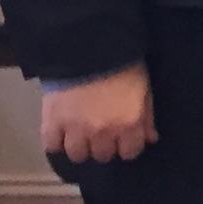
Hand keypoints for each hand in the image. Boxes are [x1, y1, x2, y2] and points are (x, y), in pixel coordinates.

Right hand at [41, 65, 155, 164]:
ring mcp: (75, 130)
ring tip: (81, 133)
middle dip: (104, 146)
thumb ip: (147, 116)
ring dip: (81, 146)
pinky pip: (52, 146)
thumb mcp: (144, 87)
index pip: (130, 153)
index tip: (124, 138)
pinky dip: (56, 140)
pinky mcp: (52, 123)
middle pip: (103, 156)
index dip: (128, 146)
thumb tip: (150, 139)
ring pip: (77, 155)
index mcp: (128, 123)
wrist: (89, 48)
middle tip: (102, 132)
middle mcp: (102, 132)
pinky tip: (62, 130)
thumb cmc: (124, 64)